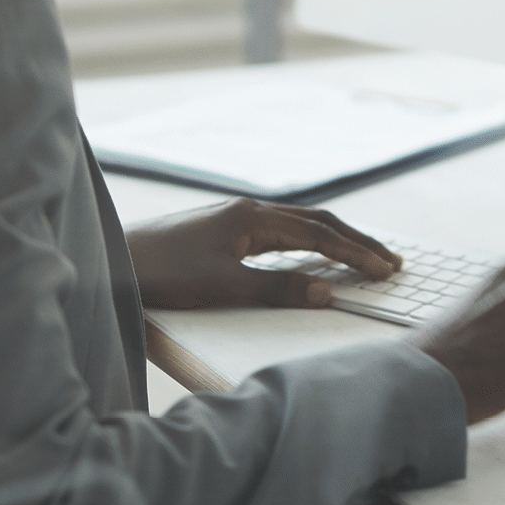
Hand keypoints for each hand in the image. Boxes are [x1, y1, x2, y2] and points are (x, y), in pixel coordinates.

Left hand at [126, 198, 401, 308]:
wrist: (113, 262)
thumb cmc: (163, 275)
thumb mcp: (223, 287)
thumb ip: (276, 289)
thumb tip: (327, 292)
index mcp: (253, 217)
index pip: (319, 234)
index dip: (356, 253)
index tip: (387, 270)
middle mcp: (249, 211)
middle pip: (317, 222)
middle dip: (356, 241)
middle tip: (390, 262)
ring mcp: (236, 220)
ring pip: (299, 226)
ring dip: (335, 241)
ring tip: (363, 258)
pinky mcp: (223, 233)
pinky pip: (281, 235)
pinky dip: (309, 246)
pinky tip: (313, 259)